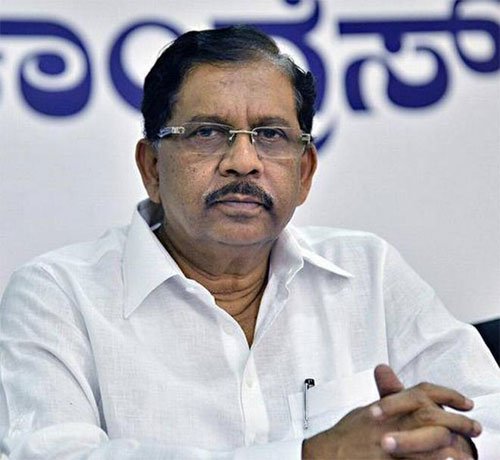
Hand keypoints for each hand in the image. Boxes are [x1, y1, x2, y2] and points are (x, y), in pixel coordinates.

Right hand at [302, 365, 479, 458]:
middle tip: (473, 426)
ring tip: (469, 448)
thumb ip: (384, 394)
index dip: (446, 394)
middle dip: (457, 420)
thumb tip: (385, 371)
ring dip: (453, 443)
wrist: (332, 453)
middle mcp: (393, 421)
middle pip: (431, 415)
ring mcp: (394, 442)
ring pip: (430, 439)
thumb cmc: (346, 434)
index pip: (422, 392)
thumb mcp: (366, 408)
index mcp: (388, 406)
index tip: (463, 401)